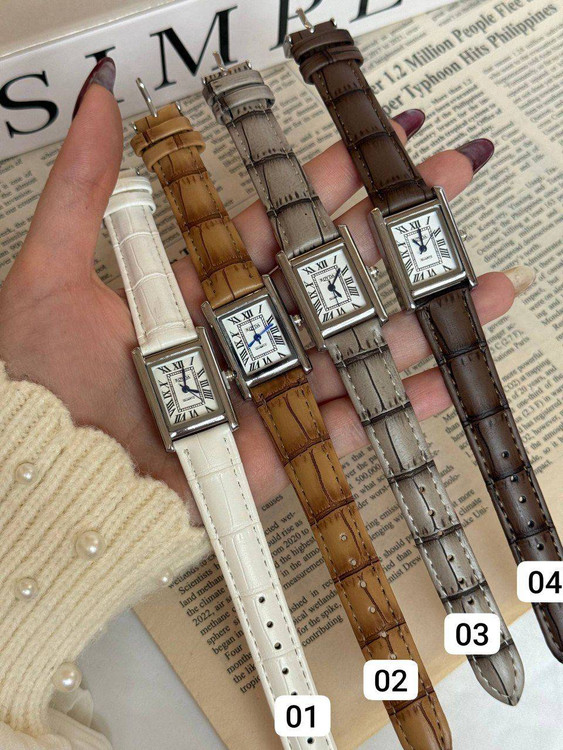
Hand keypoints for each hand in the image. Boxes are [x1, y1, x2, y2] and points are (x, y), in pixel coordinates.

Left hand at [0, 63, 522, 520]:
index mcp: (195, 293)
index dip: (315, 192)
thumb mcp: (53, 276)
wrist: (56, 480)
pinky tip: (439, 378)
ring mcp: (263, 392)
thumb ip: (84, 191)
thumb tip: (99, 105)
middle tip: (442, 193)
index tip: (359, 157)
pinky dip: (391, 404)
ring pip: (350, 349)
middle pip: (324, 281)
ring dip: (413, 320)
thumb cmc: (43, 384)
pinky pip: (342, 422)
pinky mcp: (277, 446)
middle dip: (386, 238)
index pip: (269, 232)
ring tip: (476, 289)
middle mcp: (237, 338)